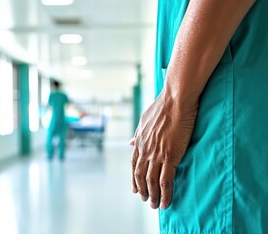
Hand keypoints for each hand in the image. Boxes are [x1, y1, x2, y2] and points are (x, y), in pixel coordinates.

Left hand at [130, 92, 197, 208]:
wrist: (175, 99)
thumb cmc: (162, 106)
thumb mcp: (144, 120)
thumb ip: (137, 134)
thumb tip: (130, 142)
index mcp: (140, 141)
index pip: (134, 164)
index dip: (134, 178)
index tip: (135, 189)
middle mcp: (145, 150)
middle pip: (140, 175)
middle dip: (142, 190)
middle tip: (145, 200)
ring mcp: (156, 154)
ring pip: (151, 181)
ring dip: (152, 196)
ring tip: (155, 206)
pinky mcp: (169, 156)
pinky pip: (166, 180)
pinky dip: (165, 194)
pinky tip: (166, 202)